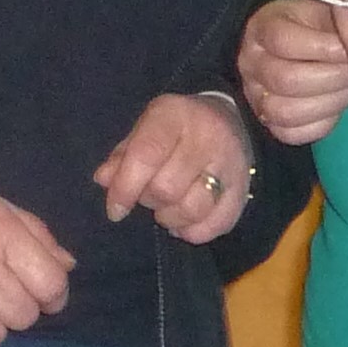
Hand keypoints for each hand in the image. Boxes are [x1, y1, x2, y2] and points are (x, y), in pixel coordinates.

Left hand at [95, 92, 253, 244]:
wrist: (227, 118)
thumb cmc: (174, 127)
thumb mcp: (144, 129)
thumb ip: (122, 155)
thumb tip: (103, 180)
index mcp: (174, 115)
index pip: (146, 156)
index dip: (125, 188)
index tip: (115, 210)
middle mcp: (207, 136)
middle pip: (167, 188)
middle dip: (149, 201)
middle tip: (148, 196)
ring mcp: (230, 163)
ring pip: (192, 209)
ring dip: (170, 218)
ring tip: (165, 209)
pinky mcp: (244, 189)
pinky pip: (217, 224)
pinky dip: (194, 232)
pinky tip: (184, 222)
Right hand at [238, 0, 347, 143]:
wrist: (302, 42)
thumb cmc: (318, 26)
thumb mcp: (327, 10)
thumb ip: (342, 19)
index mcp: (261, 28)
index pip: (282, 41)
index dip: (324, 48)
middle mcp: (250, 62)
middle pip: (286, 80)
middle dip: (333, 78)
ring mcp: (254, 94)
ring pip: (285, 111)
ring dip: (329, 103)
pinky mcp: (267, 120)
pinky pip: (290, 134)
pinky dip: (319, 125)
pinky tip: (335, 108)